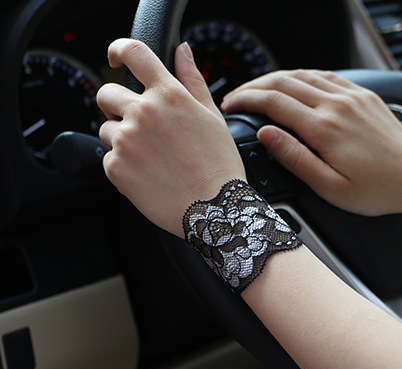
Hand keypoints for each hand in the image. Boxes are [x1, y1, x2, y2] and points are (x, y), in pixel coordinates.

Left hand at [97, 39, 244, 236]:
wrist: (215, 209)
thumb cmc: (219, 164)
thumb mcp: (212, 116)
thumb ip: (192, 79)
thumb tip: (182, 50)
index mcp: (168, 95)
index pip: (133, 52)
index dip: (118, 50)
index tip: (115, 57)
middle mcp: (143, 112)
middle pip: (106, 93)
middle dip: (117, 106)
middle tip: (141, 126)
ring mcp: (125, 140)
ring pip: (106, 129)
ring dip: (122, 139)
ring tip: (153, 157)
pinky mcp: (115, 167)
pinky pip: (108, 158)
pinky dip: (124, 165)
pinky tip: (150, 174)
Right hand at [220, 70, 401, 215]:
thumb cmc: (376, 190)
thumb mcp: (330, 188)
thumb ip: (295, 159)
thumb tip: (267, 134)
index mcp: (325, 129)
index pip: (274, 102)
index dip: (246, 100)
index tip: (232, 106)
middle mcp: (338, 105)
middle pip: (284, 82)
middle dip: (255, 86)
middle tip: (238, 96)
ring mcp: (353, 96)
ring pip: (305, 75)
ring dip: (277, 78)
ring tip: (261, 89)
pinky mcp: (365, 95)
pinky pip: (329, 75)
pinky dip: (306, 76)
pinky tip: (296, 84)